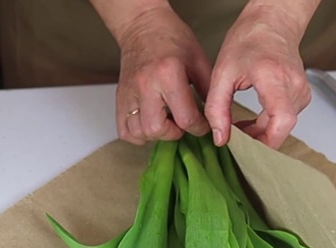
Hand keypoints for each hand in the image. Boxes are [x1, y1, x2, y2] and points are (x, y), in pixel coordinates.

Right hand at [113, 5, 212, 143]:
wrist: (143, 26)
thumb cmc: (170, 38)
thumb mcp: (198, 60)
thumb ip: (208, 90)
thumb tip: (215, 115)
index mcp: (168, 74)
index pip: (185, 118)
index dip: (199, 128)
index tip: (202, 125)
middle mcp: (146, 85)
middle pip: (157, 129)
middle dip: (174, 133)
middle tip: (181, 124)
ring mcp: (129, 92)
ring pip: (138, 133)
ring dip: (156, 134)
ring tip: (166, 122)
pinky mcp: (120, 97)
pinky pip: (124, 130)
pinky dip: (138, 134)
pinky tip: (150, 124)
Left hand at [204, 3, 311, 148]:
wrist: (272, 24)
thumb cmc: (250, 40)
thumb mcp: (222, 73)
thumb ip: (217, 109)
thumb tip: (221, 138)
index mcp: (274, 77)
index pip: (282, 120)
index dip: (266, 141)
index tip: (247, 147)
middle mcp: (293, 85)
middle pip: (280, 129)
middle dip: (255, 139)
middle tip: (233, 135)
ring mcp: (302, 92)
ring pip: (282, 128)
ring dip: (260, 133)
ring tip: (239, 126)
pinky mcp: (302, 97)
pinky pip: (285, 121)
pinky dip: (267, 125)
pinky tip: (253, 120)